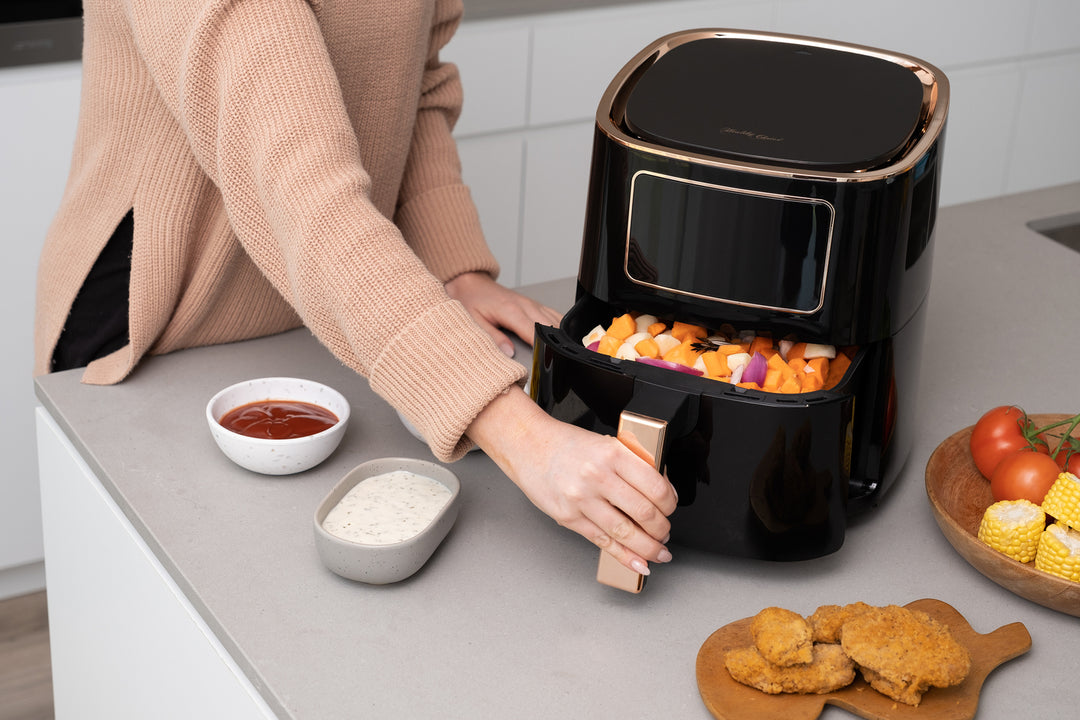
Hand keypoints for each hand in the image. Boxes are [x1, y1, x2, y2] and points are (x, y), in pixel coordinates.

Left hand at [445, 272, 561, 356]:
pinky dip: (559, 327)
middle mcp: (525, 305)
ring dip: (559, 336)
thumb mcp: (474, 321)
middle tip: (553, 362)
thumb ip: (493, 337)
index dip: (542, 348)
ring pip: (556, 321)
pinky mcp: (535, 305)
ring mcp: (532, 304)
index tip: (545, 362)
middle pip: (550, 327)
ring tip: (558, 353)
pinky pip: (554, 315)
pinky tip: (559, 338)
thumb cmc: (471, 300)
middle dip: (554, 345)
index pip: (534, 332)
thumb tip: (509, 353)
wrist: (471, 283)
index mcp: (511, 310)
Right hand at [468, 387, 676, 574]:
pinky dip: (625, 556)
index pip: (656, 487)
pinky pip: (603, 542)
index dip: (670, 503)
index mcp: (613, 454)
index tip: (671, 507)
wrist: (530, 446)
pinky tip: (640, 563)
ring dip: (649, 548)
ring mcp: (582, 499)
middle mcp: (598, 476)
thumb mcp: (606, 444)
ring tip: (659, 552)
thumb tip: (661, 492)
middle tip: (665, 531)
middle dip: (662, 529)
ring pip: (626, 533)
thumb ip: (633, 465)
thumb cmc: (568, 445)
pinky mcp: (569, 518)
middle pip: (645, 513)